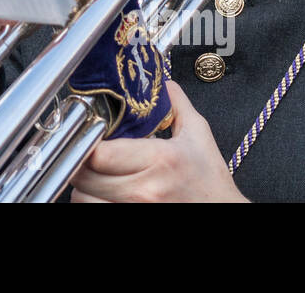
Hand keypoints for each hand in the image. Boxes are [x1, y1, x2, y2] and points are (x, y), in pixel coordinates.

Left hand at [70, 80, 247, 202]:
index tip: (88, 132)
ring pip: (81, 196)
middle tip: (86, 150)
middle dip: (81, 159)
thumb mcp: (198, 136)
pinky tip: (102, 191)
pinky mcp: (130, 220)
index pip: (99, 153)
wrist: (223, 212)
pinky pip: (91, 211)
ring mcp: (135, 209)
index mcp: (159, 160)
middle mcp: (144, 189)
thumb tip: (163, 84)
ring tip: (95, 173)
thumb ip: (177, 105)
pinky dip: (90, 200)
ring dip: (83, 183)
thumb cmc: (210, 182)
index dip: (86, 140)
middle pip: (83, 174)